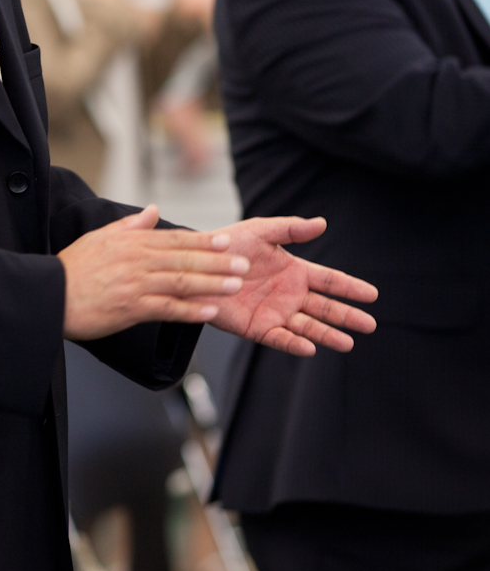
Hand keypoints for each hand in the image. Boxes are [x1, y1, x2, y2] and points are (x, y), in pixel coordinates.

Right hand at [60, 205, 249, 340]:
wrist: (50, 295)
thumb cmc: (72, 269)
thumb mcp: (100, 237)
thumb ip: (130, 224)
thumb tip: (153, 210)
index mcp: (132, 243)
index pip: (175, 239)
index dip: (203, 241)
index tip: (226, 241)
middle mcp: (138, 261)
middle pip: (185, 259)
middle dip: (217, 262)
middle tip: (243, 263)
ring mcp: (136, 284)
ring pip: (182, 282)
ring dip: (212, 283)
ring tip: (235, 284)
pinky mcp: (131, 308)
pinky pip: (167, 308)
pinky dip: (190, 310)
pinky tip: (209, 311)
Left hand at [204, 216, 377, 354]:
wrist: (198, 265)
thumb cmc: (229, 245)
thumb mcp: (261, 231)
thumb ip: (291, 229)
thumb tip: (322, 223)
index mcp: (294, 271)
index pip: (329, 280)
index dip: (350, 288)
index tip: (372, 294)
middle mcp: (289, 295)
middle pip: (325, 308)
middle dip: (347, 316)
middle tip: (370, 325)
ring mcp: (275, 313)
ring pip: (308, 327)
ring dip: (328, 335)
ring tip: (349, 343)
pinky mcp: (257, 328)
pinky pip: (279, 338)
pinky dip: (294, 344)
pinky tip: (311, 347)